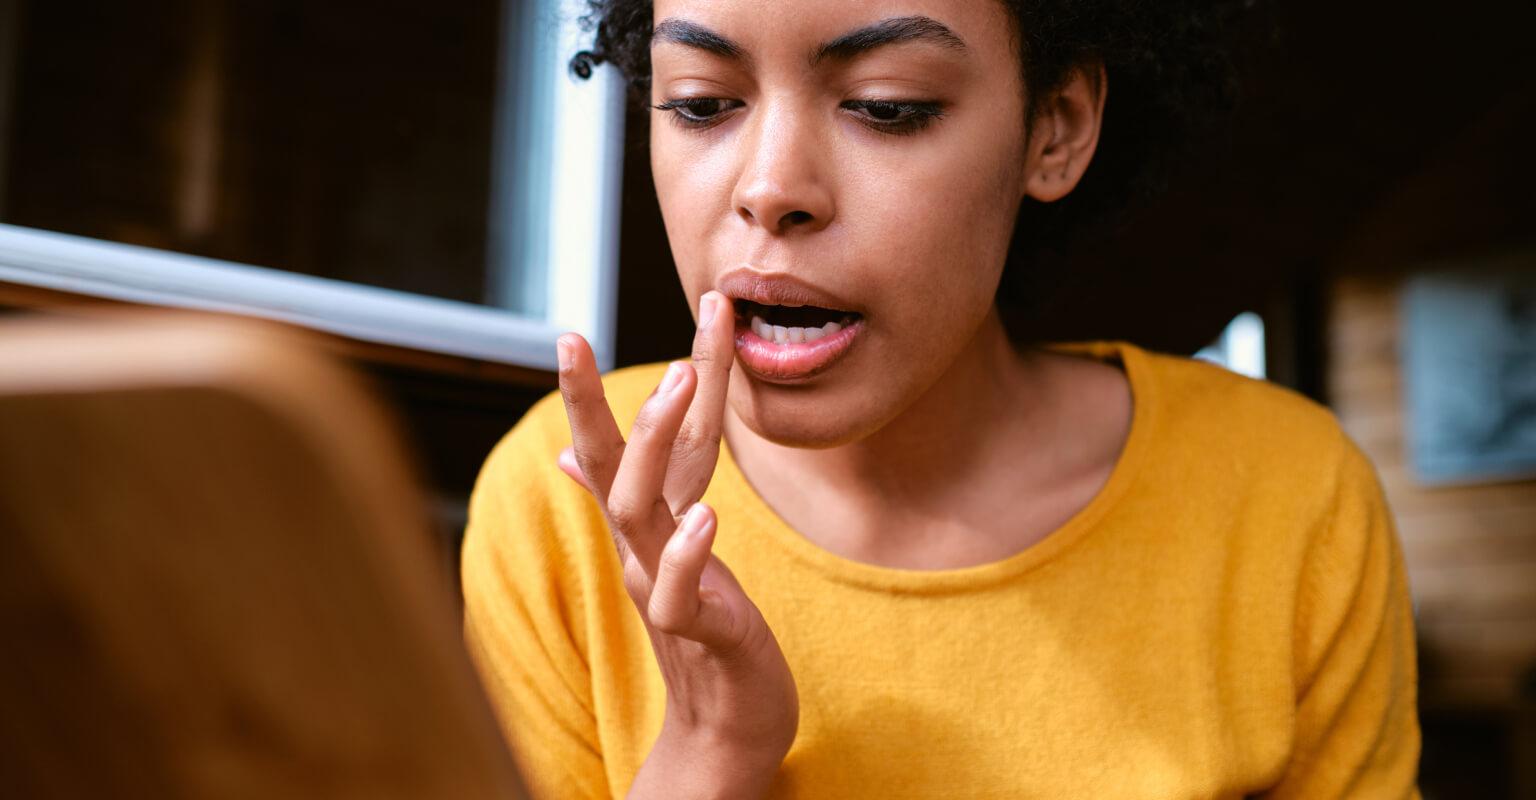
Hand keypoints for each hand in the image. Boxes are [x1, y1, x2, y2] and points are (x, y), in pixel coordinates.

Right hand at [554, 291, 798, 796]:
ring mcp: (663, 586)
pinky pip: (678, 594)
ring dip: (652, 447)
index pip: (622, 443)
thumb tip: (567, 456)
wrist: (726, 722)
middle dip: (584, 403)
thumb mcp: (666, 552)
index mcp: (646, 523)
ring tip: (671, 387)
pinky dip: (688, 555)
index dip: (598, 390)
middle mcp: (641, 547)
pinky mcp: (698, 631)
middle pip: (608, 465)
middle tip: (570, 339)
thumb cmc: (706, 628)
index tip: (571, 329)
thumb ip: (638, 494)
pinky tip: (706, 517)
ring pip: (638, 512)